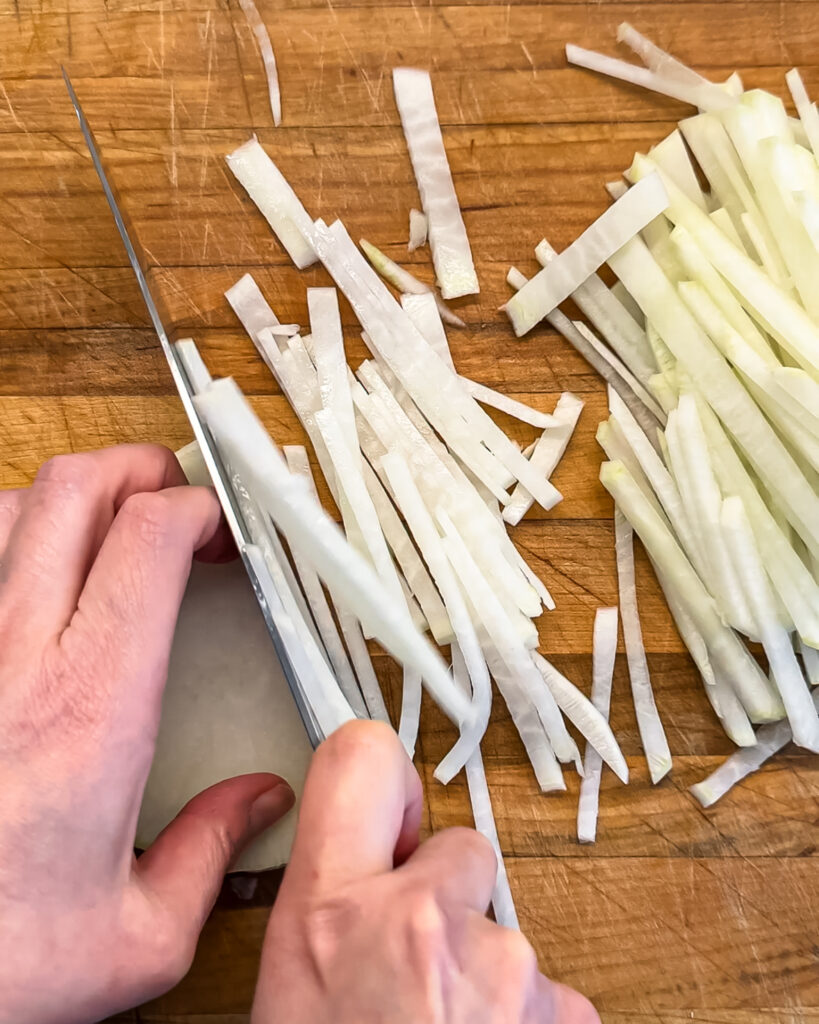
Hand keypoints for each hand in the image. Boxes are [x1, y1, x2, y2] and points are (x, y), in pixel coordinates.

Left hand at [0, 445, 294, 1023]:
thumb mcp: (136, 936)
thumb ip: (212, 854)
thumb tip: (262, 801)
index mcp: (92, 706)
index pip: (149, 539)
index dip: (199, 508)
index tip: (225, 533)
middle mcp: (17, 656)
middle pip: (77, 491)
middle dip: (140, 470)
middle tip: (176, 496)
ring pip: (11, 506)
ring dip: (71, 499)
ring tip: (111, 529)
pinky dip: (8, 536)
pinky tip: (34, 574)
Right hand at [252, 720, 599, 1022]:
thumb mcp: (286, 988)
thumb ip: (325, 902)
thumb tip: (363, 867)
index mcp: (331, 913)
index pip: (362, 756)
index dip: (384, 781)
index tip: (394, 824)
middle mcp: (422, 921)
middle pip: (461, 848)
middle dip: (444, 902)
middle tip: (409, 980)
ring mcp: (504, 966)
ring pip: (503, 931)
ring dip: (483, 977)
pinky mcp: (565, 1012)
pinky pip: (549, 994)